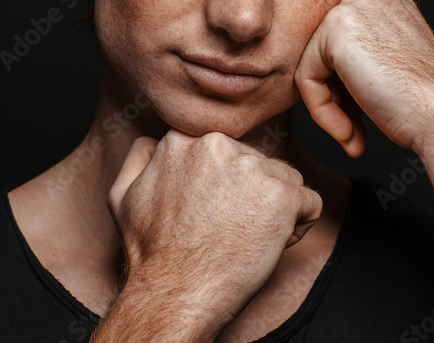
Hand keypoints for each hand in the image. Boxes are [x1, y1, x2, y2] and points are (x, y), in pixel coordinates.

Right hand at [106, 129, 322, 332]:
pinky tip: (272, 245)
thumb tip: (155, 143)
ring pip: (285, 181)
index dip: (224, 186)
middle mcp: (217, 144)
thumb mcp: (123, 195)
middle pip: (257, 164)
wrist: (174, 293)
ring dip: (276, 209)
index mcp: (184, 139)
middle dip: (251, 194)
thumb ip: (140, 157)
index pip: (227, 153)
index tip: (210, 214)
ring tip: (247, 239)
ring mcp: (251, 167)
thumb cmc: (150, 252)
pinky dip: (299, 226)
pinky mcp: (281, 195)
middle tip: (228, 230)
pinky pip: (310, 202)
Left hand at [294, 0, 433, 156]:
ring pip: (312, 67)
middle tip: (354, 132)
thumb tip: (324, 68)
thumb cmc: (424, 100)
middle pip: (322, 54)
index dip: (346, 88)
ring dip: (329, 109)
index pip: (338, 45)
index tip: (361, 118)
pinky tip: (347, 132)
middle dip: (336, 98)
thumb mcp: (392, 60)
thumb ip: (361, 52)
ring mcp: (352, 6)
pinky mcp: (335, 29)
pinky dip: (321, 111)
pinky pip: (305, 78)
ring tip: (352, 136)